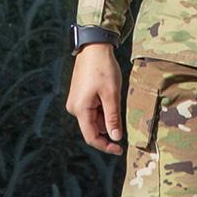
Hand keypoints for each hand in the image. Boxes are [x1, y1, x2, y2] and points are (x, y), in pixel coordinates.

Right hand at [67, 41, 124, 155]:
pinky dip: (103, 109)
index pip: (92, 137)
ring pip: (93, 118)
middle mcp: (74, 108)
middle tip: (123, 116)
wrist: (93, 47)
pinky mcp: (79, 96)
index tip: (120, 149)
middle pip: (93, 128)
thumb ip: (113, 118)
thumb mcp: (112, 94)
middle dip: (108, 127)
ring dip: (106, 116)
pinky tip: (110, 96)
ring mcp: (75, 101)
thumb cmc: (103, 69)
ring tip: (115, 99)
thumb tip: (115, 138)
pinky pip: (91, 109)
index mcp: (80, 110)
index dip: (106, 146)